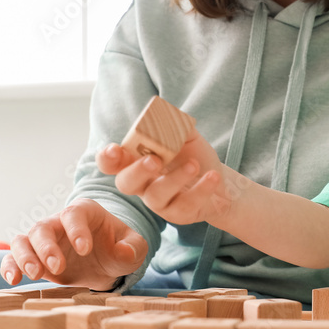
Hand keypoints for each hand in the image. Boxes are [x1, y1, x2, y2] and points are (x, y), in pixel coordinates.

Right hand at [0, 199, 147, 290]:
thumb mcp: (134, 247)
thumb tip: (122, 251)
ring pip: (23, 240)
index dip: (76, 230)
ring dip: (25, 257)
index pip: (74, 214)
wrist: (105, 264)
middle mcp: (59, 223)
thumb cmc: (118, 248)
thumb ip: (133, 247)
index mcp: (84, 212)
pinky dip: (9, 266)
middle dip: (47, 247)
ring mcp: (44, 240)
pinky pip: (12, 257)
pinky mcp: (33, 258)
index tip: (85, 250)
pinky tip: (14, 280)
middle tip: (58, 267)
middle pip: (43, 227)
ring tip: (35, 274)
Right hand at [97, 134, 229, 225]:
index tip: (115, 149)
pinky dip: (200, 189)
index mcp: (137, 162)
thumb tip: (171, 114)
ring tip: (194, 165)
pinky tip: (212, 176)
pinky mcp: (178, 214)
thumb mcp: (187, 138)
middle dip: (137, 171)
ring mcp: (159, 202)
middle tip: (154, 160)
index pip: (112, 163)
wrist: (221, 183)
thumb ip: (177, 126)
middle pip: (126, 183)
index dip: (107, 158)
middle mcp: (142, 184)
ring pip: (156, 195)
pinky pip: (184, 204)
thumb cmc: (195, 157)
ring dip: (175, 178)